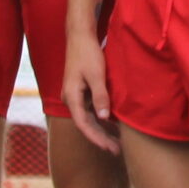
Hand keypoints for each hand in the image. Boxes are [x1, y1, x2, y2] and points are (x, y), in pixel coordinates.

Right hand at [65, 31, 121, 153]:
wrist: (80, 36)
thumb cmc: (88, 53)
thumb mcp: (96, 74)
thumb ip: (100, 96)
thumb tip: (104, 117)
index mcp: (71, 97)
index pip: (83, 124)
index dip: (96, 138)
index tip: (108, 148)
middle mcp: (71, 99)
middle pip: (86, 124)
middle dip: (101, 138)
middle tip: (117, 151)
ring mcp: (75, 96)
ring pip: (88, 118)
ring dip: (101, 130)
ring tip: (117, 142)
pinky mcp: (81, 91)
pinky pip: (90, 110)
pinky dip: (101, 118)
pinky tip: (113, 123)